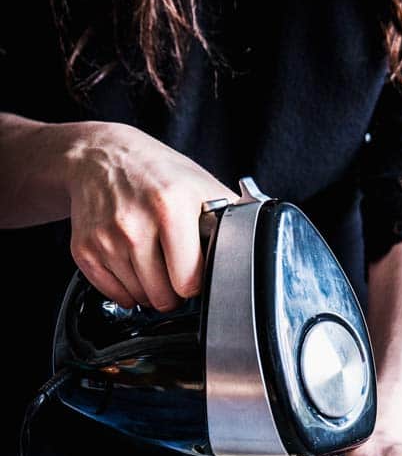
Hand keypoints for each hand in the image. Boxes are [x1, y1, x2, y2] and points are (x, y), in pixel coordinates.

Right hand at [64, 122, 237, 309]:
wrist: (100, 156)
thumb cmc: (158, 173)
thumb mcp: (200, 185)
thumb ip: (232, 217)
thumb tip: (263, 242)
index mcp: (170, 207)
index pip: (189, 281)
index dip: (198, 282)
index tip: (197, 271)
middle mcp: (134, 224)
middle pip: (164, 297)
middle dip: (175, 292)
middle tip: (176, 270)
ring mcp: (106, 239)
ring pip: (140, 298)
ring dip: (152, 291)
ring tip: (155, 264)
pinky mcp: (85, 250)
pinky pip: (114, 295)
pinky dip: (127, 290)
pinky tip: (133, 267)